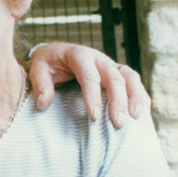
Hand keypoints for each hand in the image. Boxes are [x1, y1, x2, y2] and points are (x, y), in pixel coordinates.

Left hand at [27, 42, 150, 126]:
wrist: (56, 53)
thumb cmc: (47, 64)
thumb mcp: (38, 69)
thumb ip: (40, 84)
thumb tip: (44, 103)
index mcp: (79, 55)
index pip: (89, 76)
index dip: (93, 96)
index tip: (94, 116)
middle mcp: (98, 58)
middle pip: (113, 77)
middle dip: (118, 101)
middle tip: (118, 122)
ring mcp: (110, 65)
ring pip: (129, 77)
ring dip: (135, 97)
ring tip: (136, 117)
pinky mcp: (116, 72)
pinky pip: (133, 81)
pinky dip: (139, 95)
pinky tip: (140, 113)